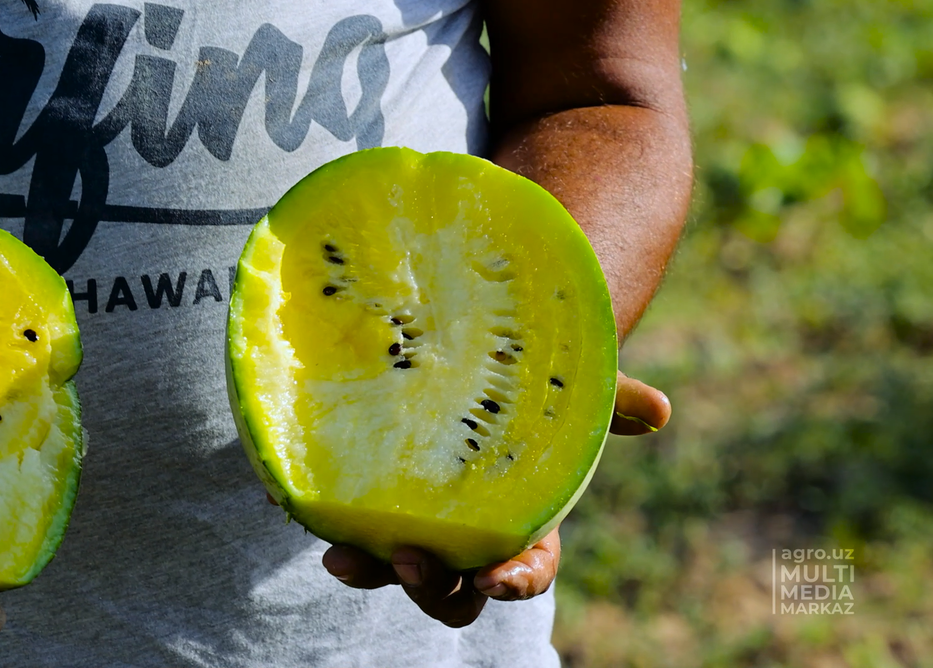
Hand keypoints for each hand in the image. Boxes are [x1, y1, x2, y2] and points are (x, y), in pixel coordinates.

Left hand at [319, 372, 670, 625]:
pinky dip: (327, 522)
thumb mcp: (571, 391)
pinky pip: (350, 525)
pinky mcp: (372, 501)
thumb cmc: (534, 390)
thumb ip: (607, 400)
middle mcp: (468, 537)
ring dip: (373, 573)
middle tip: (412, 561)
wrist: (480, 364)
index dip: (515, 580)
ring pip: (398, 573)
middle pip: (455, 591)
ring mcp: (418, 523)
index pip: (526, 570)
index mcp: (524, 523)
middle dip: (433, 589)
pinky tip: (295, 503)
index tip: (498, 577)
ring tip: (342, 558)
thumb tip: (660, 410)